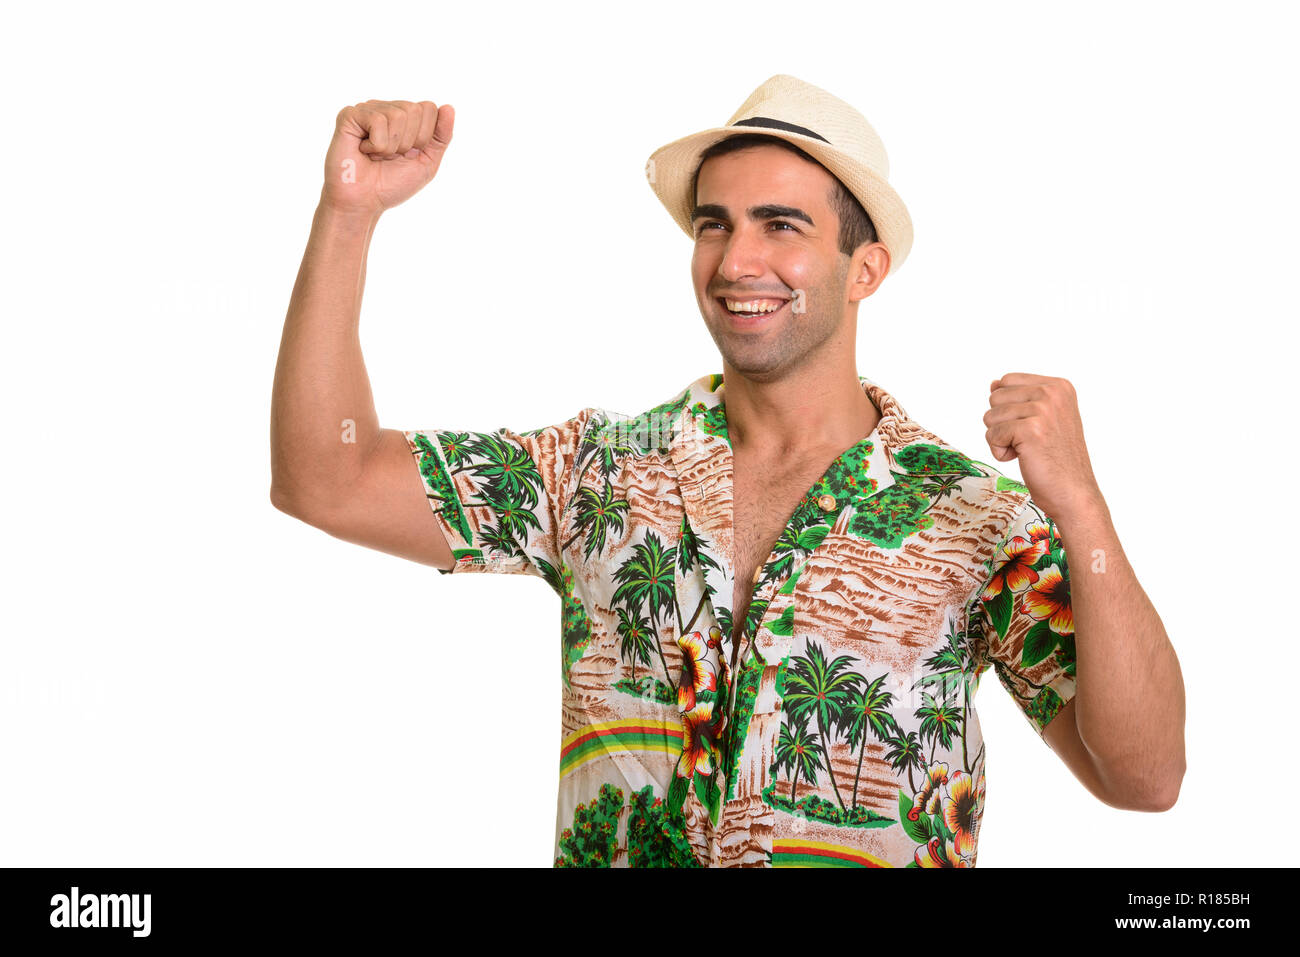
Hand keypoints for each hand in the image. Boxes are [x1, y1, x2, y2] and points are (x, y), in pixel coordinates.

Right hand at [321, 99, 454, 217]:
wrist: (364, 202)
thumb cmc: (391, 184)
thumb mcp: (427, 162)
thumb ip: (441, 137)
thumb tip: (449, 107)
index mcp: (405, 118)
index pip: (429, 108)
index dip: (424, 137)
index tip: (408, 155)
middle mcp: (386, 109)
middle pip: (415, 110)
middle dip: (408, 142)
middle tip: (391, 157)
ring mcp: (367, 110)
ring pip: (397, 115)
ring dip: (391, 147)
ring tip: (377, 156)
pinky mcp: (349, 115)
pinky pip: (377, 120)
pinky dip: (376, 145)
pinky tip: (363, 151)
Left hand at [984, 373, 1103, 522]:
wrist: (1074, 492)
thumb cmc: (1056, 459)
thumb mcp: (1043, 419)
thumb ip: (1020, 399)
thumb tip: (993, 384)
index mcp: (1059, 386)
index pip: (1007, 381)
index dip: (1008, 408)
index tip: (1031, 427)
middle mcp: (1053, 393)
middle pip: (995, 397)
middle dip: (1002, 423)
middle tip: (1028, 441)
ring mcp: (1043, 410)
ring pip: (990, 417)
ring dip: (1001, 439)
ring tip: (1027, 450)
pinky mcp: (1031, 430)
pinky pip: (992, 435)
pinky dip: (1000, 452)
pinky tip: (1022, 458)